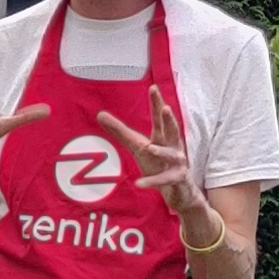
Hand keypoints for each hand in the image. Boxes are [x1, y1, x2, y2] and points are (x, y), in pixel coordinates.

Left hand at [97, 89, 200, 210]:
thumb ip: (120, 131)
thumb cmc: (158, 163)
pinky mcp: (176, 179)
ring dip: (161, 151)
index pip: (159, 118)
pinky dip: (151, 181)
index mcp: (162, 136)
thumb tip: (99, 114)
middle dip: (169, 120)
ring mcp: (177, 163)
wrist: (178, 190)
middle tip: (166, 108)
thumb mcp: (137, 146)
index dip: (156, 103)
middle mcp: (172, 146)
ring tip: (150, 149)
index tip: (153, 88)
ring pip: (170, 155)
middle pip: (172, 130)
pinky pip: (163, 180)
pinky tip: (139, 183)